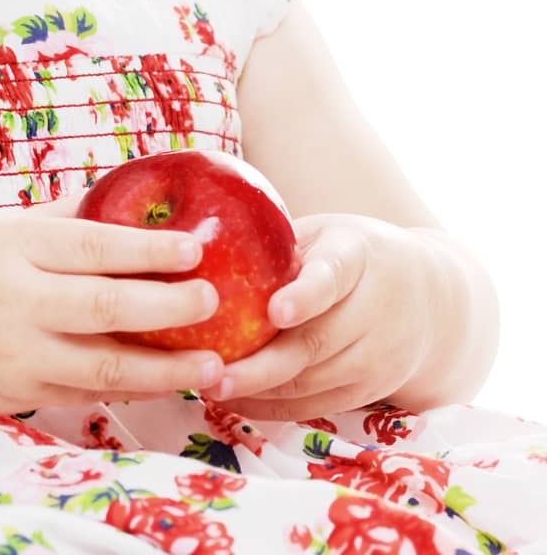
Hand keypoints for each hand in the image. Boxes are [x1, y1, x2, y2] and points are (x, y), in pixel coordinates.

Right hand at [0, 189, 224, 414]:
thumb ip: (62, 220)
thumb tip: (128, 193)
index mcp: (13, 246)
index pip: (93, 247)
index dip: (149, 248)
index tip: (197, 247)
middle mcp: (15, 302)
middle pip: (105, 309)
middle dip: (168, 308)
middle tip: (215, 301)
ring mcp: (14, 357)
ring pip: (103, 369)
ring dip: (164, 369)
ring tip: (213, 364)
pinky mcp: (14, 396)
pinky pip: (83, 395)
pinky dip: (130, 390)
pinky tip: (167, 383)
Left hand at [198, 213, 434, 419]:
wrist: (433, 301)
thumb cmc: (356, 255)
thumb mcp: (328, 233)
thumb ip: (283, 244)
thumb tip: (208, 250)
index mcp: (356, 257)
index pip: (332, 277)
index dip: (305, 296)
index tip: (275, 311)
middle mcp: (373, 310)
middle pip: (315, 344)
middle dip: (261, 365)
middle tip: (214, 372)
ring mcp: (377, 356)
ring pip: (313, 383)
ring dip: (260, 391)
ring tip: (210, 386)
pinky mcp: (371, 390)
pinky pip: (318, 406)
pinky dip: (276, 408)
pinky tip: (237, 402)